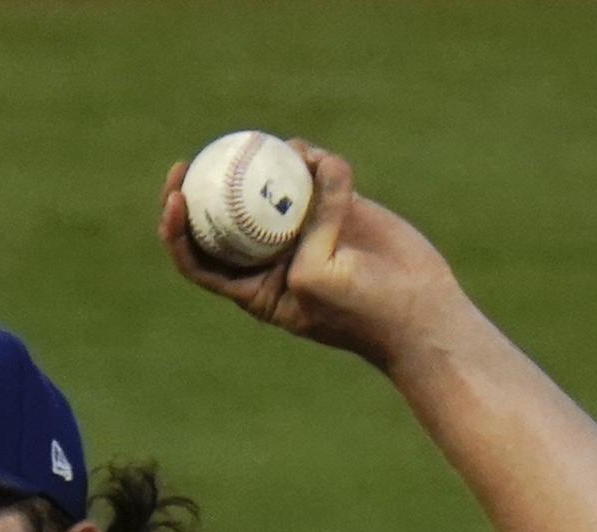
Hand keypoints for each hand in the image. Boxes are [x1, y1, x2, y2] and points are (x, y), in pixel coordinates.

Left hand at [157, 142, 466, 369]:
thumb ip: (307, 229)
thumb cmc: (360, 310)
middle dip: (206, 181)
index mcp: (253, 286)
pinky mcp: (337, 206)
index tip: (176, 196)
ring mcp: (303, 227)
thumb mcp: (317, 278)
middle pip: (224, 214)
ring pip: (270, 185)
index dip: (177, 228)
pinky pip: (315, 172)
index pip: (199, 258)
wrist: (419, 309)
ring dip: (269, 165)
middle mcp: (271, 254)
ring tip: (288, 155)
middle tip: (198, 157)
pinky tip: (320, 158)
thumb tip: (311, 168)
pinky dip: (315, 161)